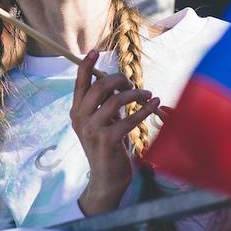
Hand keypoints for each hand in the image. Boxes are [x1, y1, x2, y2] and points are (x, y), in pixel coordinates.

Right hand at [71, 50, 160, 215]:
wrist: (106, 180)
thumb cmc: (106, 148)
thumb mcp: (100, 123)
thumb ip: (104, 105)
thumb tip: (116, 84)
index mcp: (76, 112)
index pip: (80, 83)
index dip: (86, 66)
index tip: (94, 51)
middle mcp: (80, 119)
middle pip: (100, 87)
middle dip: (120, 80)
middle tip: (133, 84)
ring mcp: (92, 130)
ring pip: (116, 101)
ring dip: (136, 94)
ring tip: (148, 95)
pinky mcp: (108, 140)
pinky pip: (129, 118)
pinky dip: (145, 109)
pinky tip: (155, 104)